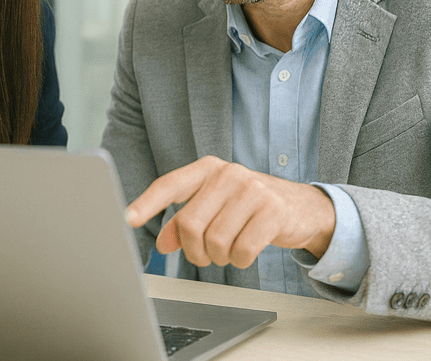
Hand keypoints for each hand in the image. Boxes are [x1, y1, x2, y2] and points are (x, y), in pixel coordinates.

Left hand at [124, 155, 336, 268]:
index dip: (147, 203)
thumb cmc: (250, 206)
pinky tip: (246, 252)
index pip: (170, 184)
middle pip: (190, 224)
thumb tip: (162, 242)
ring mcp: (252, 190)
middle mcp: (228, 174)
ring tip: (229, 250)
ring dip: (219, 257)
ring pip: (215, 241)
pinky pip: (241, 250)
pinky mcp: (273, 211)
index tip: (128, 219)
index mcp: (208, 169)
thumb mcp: (216, 206)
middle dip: (194, 250)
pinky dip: (239, 260)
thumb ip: (185, 220)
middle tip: (205, 255)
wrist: (302, 208)